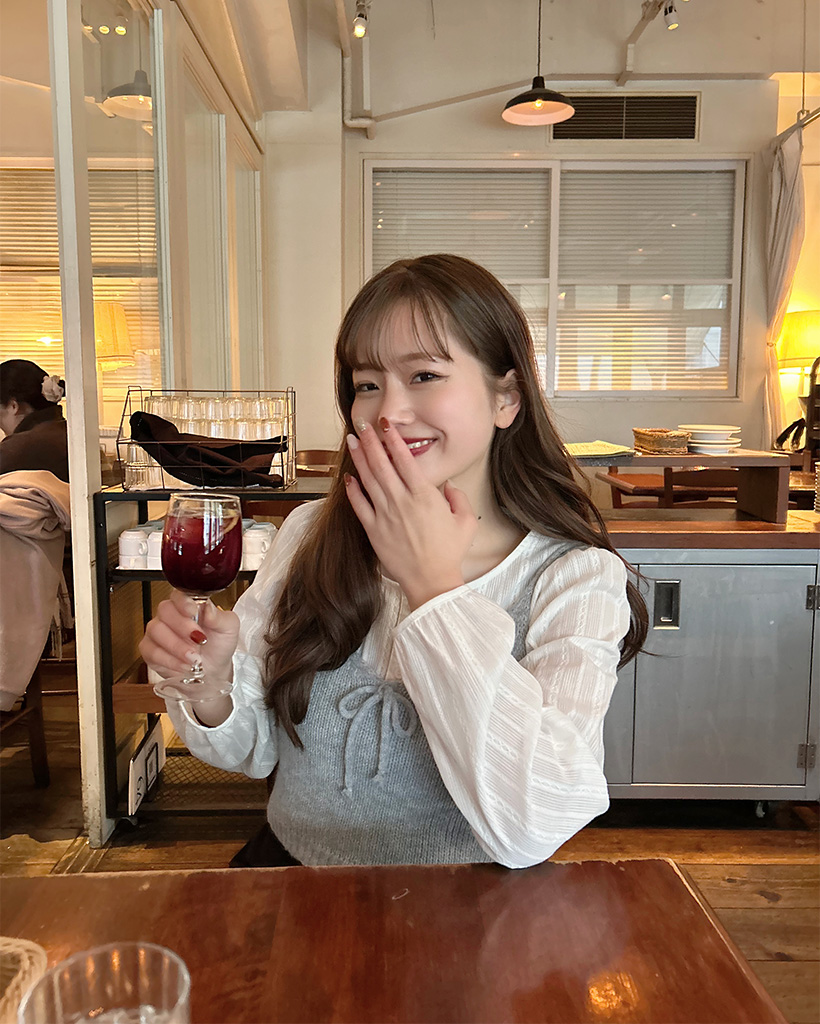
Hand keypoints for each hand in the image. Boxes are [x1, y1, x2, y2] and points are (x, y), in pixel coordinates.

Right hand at [139, 590, 238, 692]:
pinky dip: (169, 660)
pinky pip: (151, 651)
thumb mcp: (228, 628)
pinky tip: (183, 665)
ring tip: (194, 658)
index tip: (193, 612)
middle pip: (165, 610)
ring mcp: (157, 632)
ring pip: (156, 630)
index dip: (183, 602)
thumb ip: (219, 616)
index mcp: (188, 604)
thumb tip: (207, 607)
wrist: (214, 669)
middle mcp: (170, 615)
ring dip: (176, 646)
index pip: (178, 594)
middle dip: (182, 626)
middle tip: (198, 640)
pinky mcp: (150, 650)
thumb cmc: (219, 645)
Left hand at [344, 419, 476, 608]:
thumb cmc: (450, 553)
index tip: (386, 425)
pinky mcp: (374, 531)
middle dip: (371, 441)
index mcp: (425, 496)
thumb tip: (448, 485)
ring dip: (359, 458)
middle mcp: (402, 501)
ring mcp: (385, 516)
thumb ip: (457, 498)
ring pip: (369, 480)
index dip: (394, 439)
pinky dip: (353, 489)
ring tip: (352, 440)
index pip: (405, 460)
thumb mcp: (465, 521)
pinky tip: (348, 476)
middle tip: (363, 424)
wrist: (432, 582)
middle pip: (382, 464)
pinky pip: (359, 505)